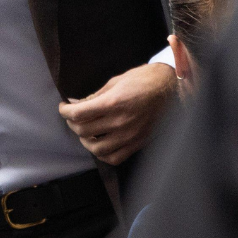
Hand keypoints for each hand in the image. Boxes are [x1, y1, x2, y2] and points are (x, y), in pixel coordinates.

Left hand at [58, 63, 175, 165]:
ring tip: (85, 132)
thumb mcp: (117, 81)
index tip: (64, 107)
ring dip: (85, 141)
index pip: (79, 114)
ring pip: (96, 148)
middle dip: (72, 123)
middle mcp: (120, 122)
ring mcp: (129, 135)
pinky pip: (114, 157)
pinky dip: (103, 154)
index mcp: (114, 103)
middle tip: (73, 116)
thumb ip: (95, 95)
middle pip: (83, 131)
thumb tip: (76, 103)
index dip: (65, 111)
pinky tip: (100, 143)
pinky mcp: (137, 143)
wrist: (173, 89)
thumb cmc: (145, 79)